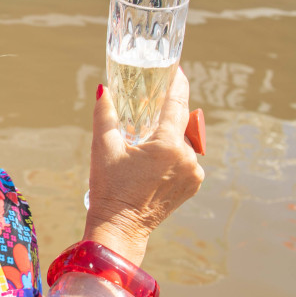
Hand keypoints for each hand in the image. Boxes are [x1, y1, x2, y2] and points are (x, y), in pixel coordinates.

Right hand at [84, 69, 204, 262]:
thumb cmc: (109, 188)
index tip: (177, 69)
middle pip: (179, 124)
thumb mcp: (102, 147)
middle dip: (165, 114)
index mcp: (168, 146)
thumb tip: (104, 89)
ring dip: (167, 137)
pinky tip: (152, 161)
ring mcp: (193, 173)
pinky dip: (171, 154)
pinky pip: (185, 159)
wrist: (120, 227)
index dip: (177, 84)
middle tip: (148, 107)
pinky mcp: (192, 185)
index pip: (177, 104)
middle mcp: (188, 158)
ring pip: (182, 142)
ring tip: (144, 143)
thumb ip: (105, 115)